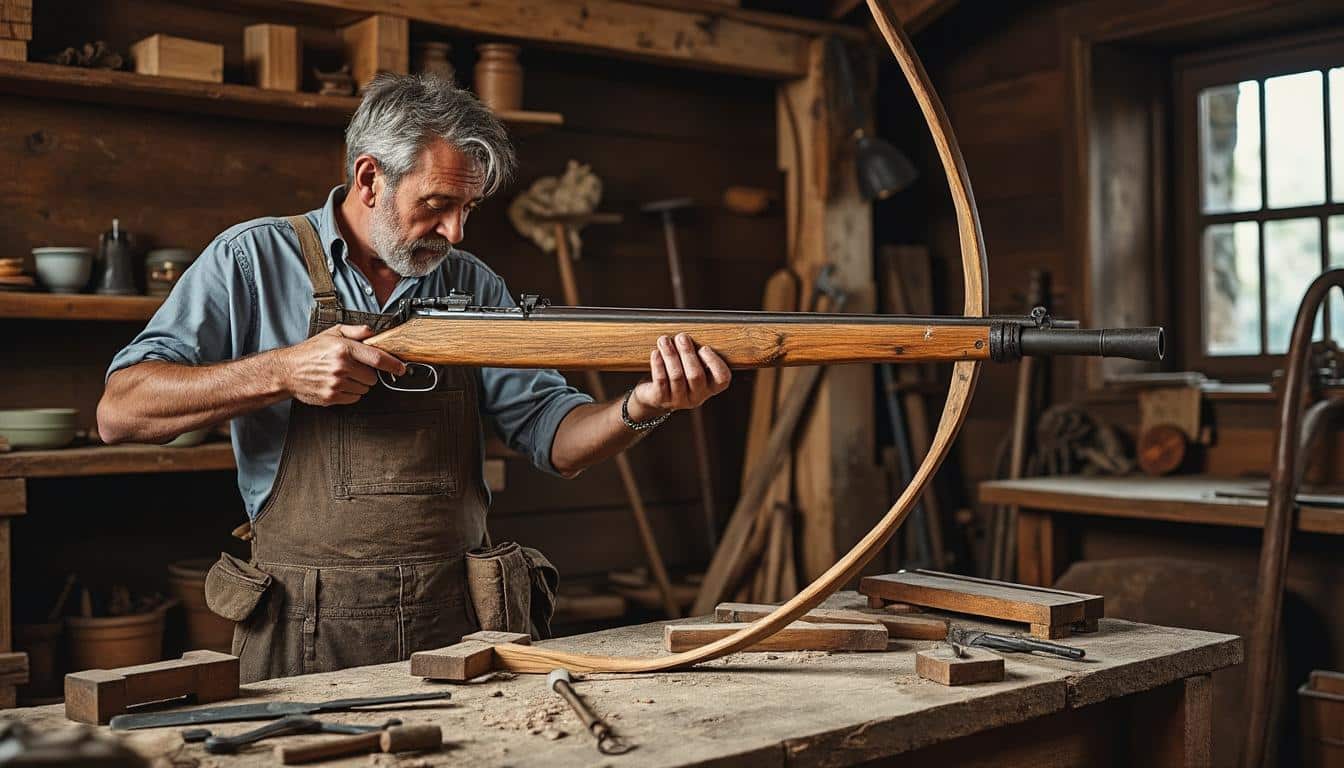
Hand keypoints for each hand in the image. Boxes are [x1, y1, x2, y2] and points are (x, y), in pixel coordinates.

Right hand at [277, 324, 406, 405]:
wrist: (287, 371)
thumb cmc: (310, 352)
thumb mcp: (332, 333)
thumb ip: (356, 331)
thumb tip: (373, 332)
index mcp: (343, 349)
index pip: (377, 358)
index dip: (393, 364)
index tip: (401, 368)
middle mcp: (341, 366)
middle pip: (373, 377)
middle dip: (368, 373)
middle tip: (354, 367)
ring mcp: (336, 383)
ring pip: (365, 389)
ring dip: (359, 384)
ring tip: (343, 375)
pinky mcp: (332, 397)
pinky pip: (354, 398)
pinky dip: (350, 393)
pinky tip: (339, 384)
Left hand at [630, 333, 730, 417]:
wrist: (653, 395)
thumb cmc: (677, 373)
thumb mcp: (691, 366)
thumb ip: (697, 353)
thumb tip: (693, 333)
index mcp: (710, 387)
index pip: (722, 378)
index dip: (714, 362)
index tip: (704, 347)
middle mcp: (697, 397)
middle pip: (696, 375)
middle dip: (687, 353)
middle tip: (681, 337)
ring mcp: (679, 400)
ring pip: (676, 376)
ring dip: (670, 354)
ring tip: (664, 340)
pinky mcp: (661, 400)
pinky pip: (661, 380)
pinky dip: (658, 364)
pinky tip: (656, 353)